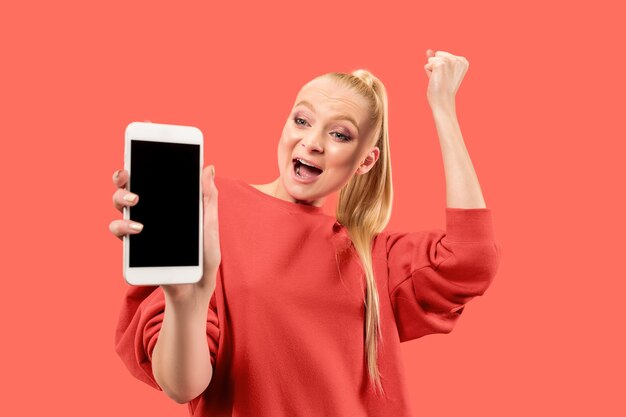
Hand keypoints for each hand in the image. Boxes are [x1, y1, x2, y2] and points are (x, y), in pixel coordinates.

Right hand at [108, 166, 221, 304]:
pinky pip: (118, 232)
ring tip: (135, 201)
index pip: (153, 175)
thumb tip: (207, 167)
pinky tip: (137, 229)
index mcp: (169, 203)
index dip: (144, 156)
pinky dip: (123, 227)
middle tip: (128, 172)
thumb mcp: (209, 226)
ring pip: (118, 204)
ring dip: (120, 198)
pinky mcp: (134, 248)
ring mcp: (140, 228)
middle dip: (123, 175)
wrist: (195, 289)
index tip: (141, 137)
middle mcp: (151, 212)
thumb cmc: (205, 257)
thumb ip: (208, 198)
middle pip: (129, 186)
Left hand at [424, 49, 468, 108]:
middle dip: (436, 66)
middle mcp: (459, 59)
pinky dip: (428, 73)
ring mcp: (450, 61)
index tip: (447, 77)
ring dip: (432, 70)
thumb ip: (437, 59)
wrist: (443, 101)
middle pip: (438, 54)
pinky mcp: (441, 64)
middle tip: (442, 79)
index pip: (443, 55)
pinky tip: (436, 80)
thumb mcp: (442, 72)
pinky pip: (427, 65)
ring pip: (432, 59)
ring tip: (439, 80)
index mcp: (463, 61)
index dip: (441, 67)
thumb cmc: (443, 89)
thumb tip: (428, 50)